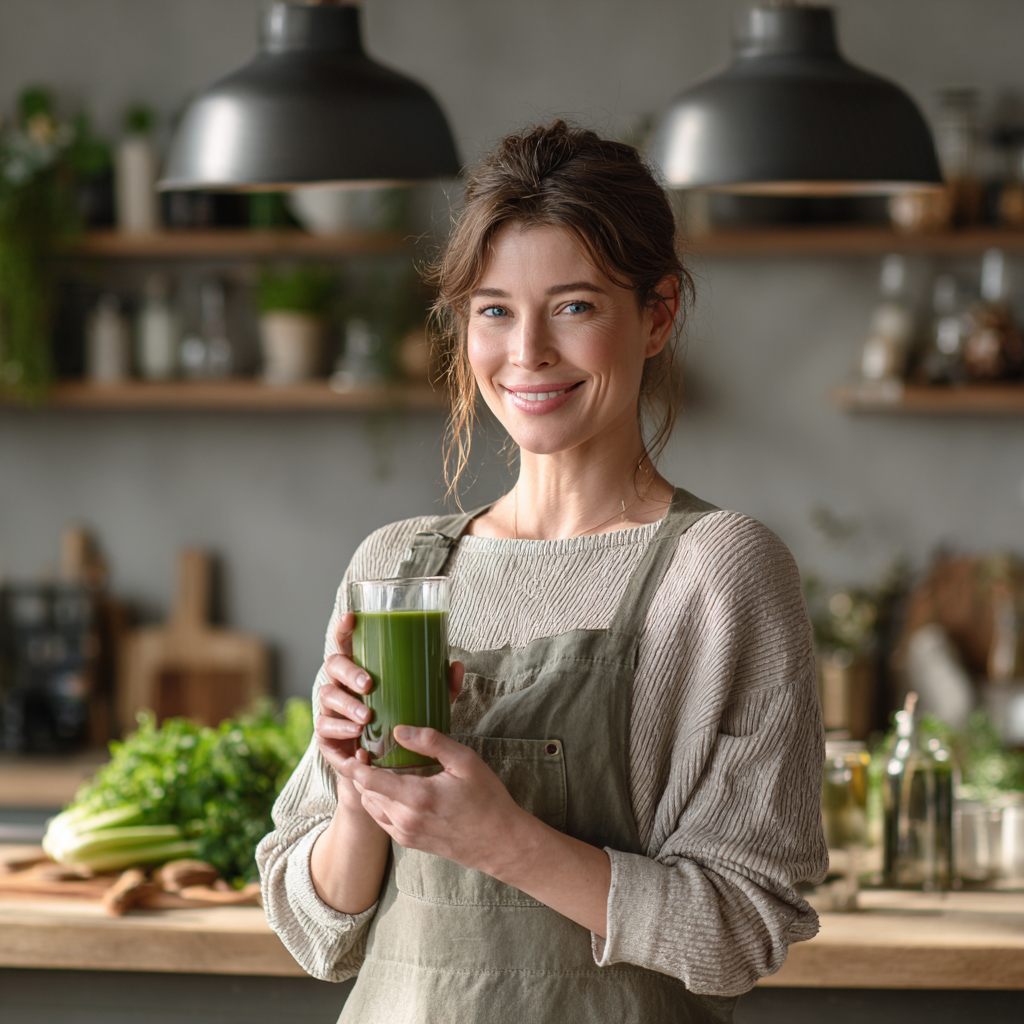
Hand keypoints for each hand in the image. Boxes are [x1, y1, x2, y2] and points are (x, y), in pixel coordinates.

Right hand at [315, 612, 464, 811]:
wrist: (383, 769)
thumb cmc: (402, 725)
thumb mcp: (424, 704)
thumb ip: (440, 687)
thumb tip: (457, 665)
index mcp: (359, 670)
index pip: (346, 643)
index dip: (344, 628)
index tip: (352, 617)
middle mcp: (340, 685)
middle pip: (333, 666)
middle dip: (348, 672)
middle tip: (368, 684)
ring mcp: (330, 710)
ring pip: (327, 696)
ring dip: (345, 706)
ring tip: (366, 717)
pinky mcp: (326, 737)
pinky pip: (325, 730)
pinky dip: (340, 733)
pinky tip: (356, 738)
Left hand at [337, 727, 528, 877]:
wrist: (501, 843)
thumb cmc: (487, 799)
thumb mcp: (465, 761)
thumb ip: (431, 742)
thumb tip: (399, 730)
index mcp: (417, 798)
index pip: (369, 780)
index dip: (354, 763)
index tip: (353, 746)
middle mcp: (405, 820)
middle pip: (366, 792)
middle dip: (360, 772)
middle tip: (365, 749)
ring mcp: (405, 834)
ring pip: (371, 807)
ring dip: (368, 787)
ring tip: (375, 765)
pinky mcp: (409, 842)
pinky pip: (382, 819)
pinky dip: (379, 801)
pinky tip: (391, 786)